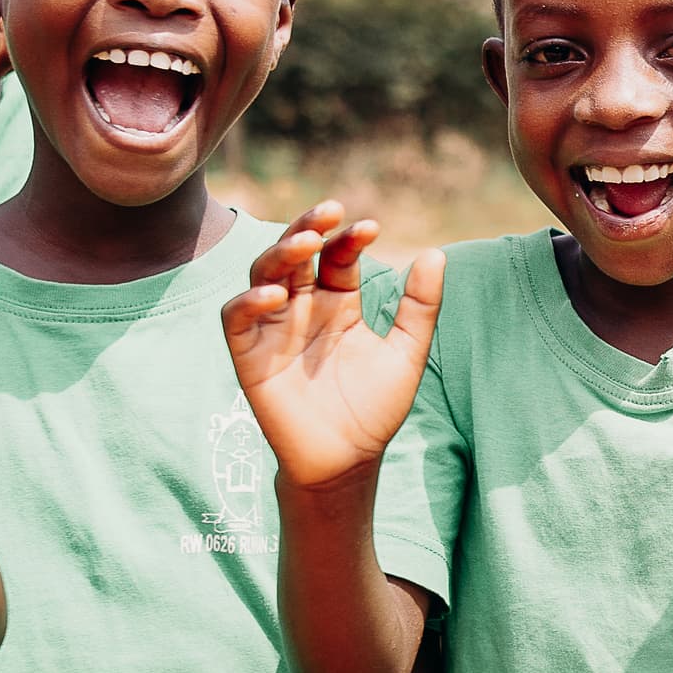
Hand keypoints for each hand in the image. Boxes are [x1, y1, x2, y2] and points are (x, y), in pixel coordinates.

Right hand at [221, 204, 441, 496]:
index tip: (369, 228)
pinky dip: (249, 301)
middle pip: (295, 253)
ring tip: (306, 243)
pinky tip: (275, 296)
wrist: (347, 461)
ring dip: (280, 253)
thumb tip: (436, 253)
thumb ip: (419, 306)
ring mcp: (273, 328)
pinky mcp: (249, 355)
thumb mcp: (406, 353)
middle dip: (308, 227)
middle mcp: (302, 307)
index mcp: (337, 301)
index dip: (348, 239)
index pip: (336, 256)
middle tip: (329, 211)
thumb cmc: (375, 409)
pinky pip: (236, 317)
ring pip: (264, 274)